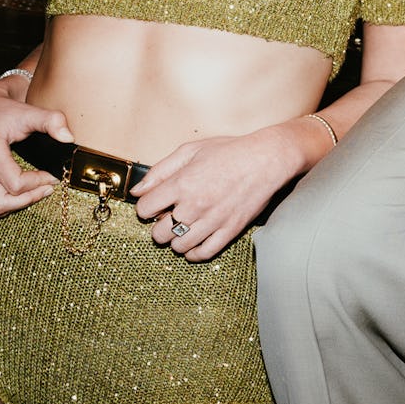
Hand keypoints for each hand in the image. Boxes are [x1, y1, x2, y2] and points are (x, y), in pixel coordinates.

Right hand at [0, 96, 73, 215]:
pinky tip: (25, 191)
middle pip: (2, 202)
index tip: (52, 176)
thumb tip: (68, 138)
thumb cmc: (5, 113)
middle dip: (28, 198)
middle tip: (47, 188)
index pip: (15, 183)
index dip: (37, 182)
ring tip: (38, 190)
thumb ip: (50, 121)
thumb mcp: (27, 113)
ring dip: (18, 203)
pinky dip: (10, 201)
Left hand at [132, 127, 298, 261]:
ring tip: (183, 227)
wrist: (266, 159)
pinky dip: (193, 253)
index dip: (146, 207)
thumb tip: (138, 190)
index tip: (154, 204)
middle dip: (159, 225)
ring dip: (175, 240)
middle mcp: (194, 205)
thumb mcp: (190, 150)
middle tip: (169, 216)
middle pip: (159, 233)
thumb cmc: (230, 151)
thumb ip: (160, 170)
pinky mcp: (229, 231)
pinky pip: (203, 253)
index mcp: (182, 183)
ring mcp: (212, 221)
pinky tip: (194, 242)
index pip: (145, 209)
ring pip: (178, 246)